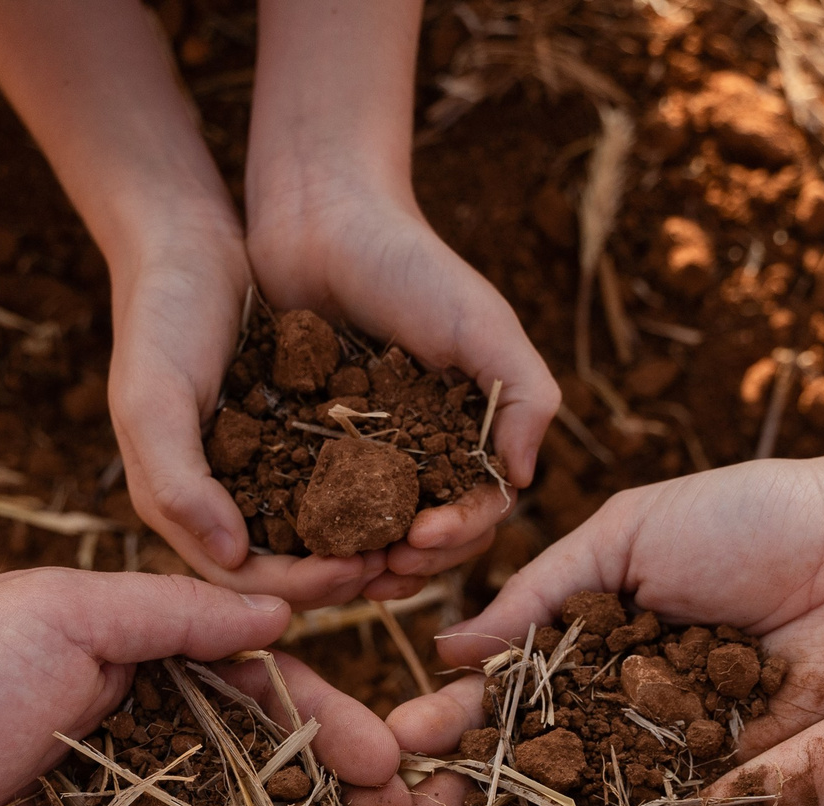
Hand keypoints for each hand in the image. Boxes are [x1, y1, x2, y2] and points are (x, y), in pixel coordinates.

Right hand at [106, 222, 414, 604]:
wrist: (189, 246)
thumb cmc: (160, 319)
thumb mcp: (152, 400)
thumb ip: (178, 482)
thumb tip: (231, 555)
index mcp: (185, 505)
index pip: (244, 577)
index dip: (300, 585)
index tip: (355, 571)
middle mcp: (226, 499)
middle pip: (289, 568)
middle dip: (343, 574)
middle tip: (399, 562)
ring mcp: (265, 469)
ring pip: (320, 535)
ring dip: (365, 545)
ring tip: (414, 537)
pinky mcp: (298, 436)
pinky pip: (340, 482)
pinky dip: (373, 496)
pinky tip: (413, 490)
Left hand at [247, 174, 560, 597]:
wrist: (322, 217)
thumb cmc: (411, 263)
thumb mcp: (484, 324)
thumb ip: (524, 396)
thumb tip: (524, 481)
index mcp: (469, 434)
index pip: (478, 509)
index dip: (458, 534)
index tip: (423, 538)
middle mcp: (420, 454)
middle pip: (428, 537)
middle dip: (413, 563)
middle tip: (384, 569)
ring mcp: (362, 455)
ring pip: (371, 535)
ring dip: (364, 561)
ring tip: (345, 572)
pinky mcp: (304, 446)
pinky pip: (311, 506)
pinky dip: (313, 534)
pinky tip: (299, 547)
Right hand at [388, 453, 823, 805]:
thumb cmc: (757, 517)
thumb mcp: (631, 532)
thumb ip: (543, 591)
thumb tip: (447, 647)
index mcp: (594, 642)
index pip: (507, 692)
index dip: (449, 722)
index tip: (392, 747)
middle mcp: (626, 710)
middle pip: (534, 764)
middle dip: (468, 795)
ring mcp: (678, 757)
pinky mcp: (735, 793)